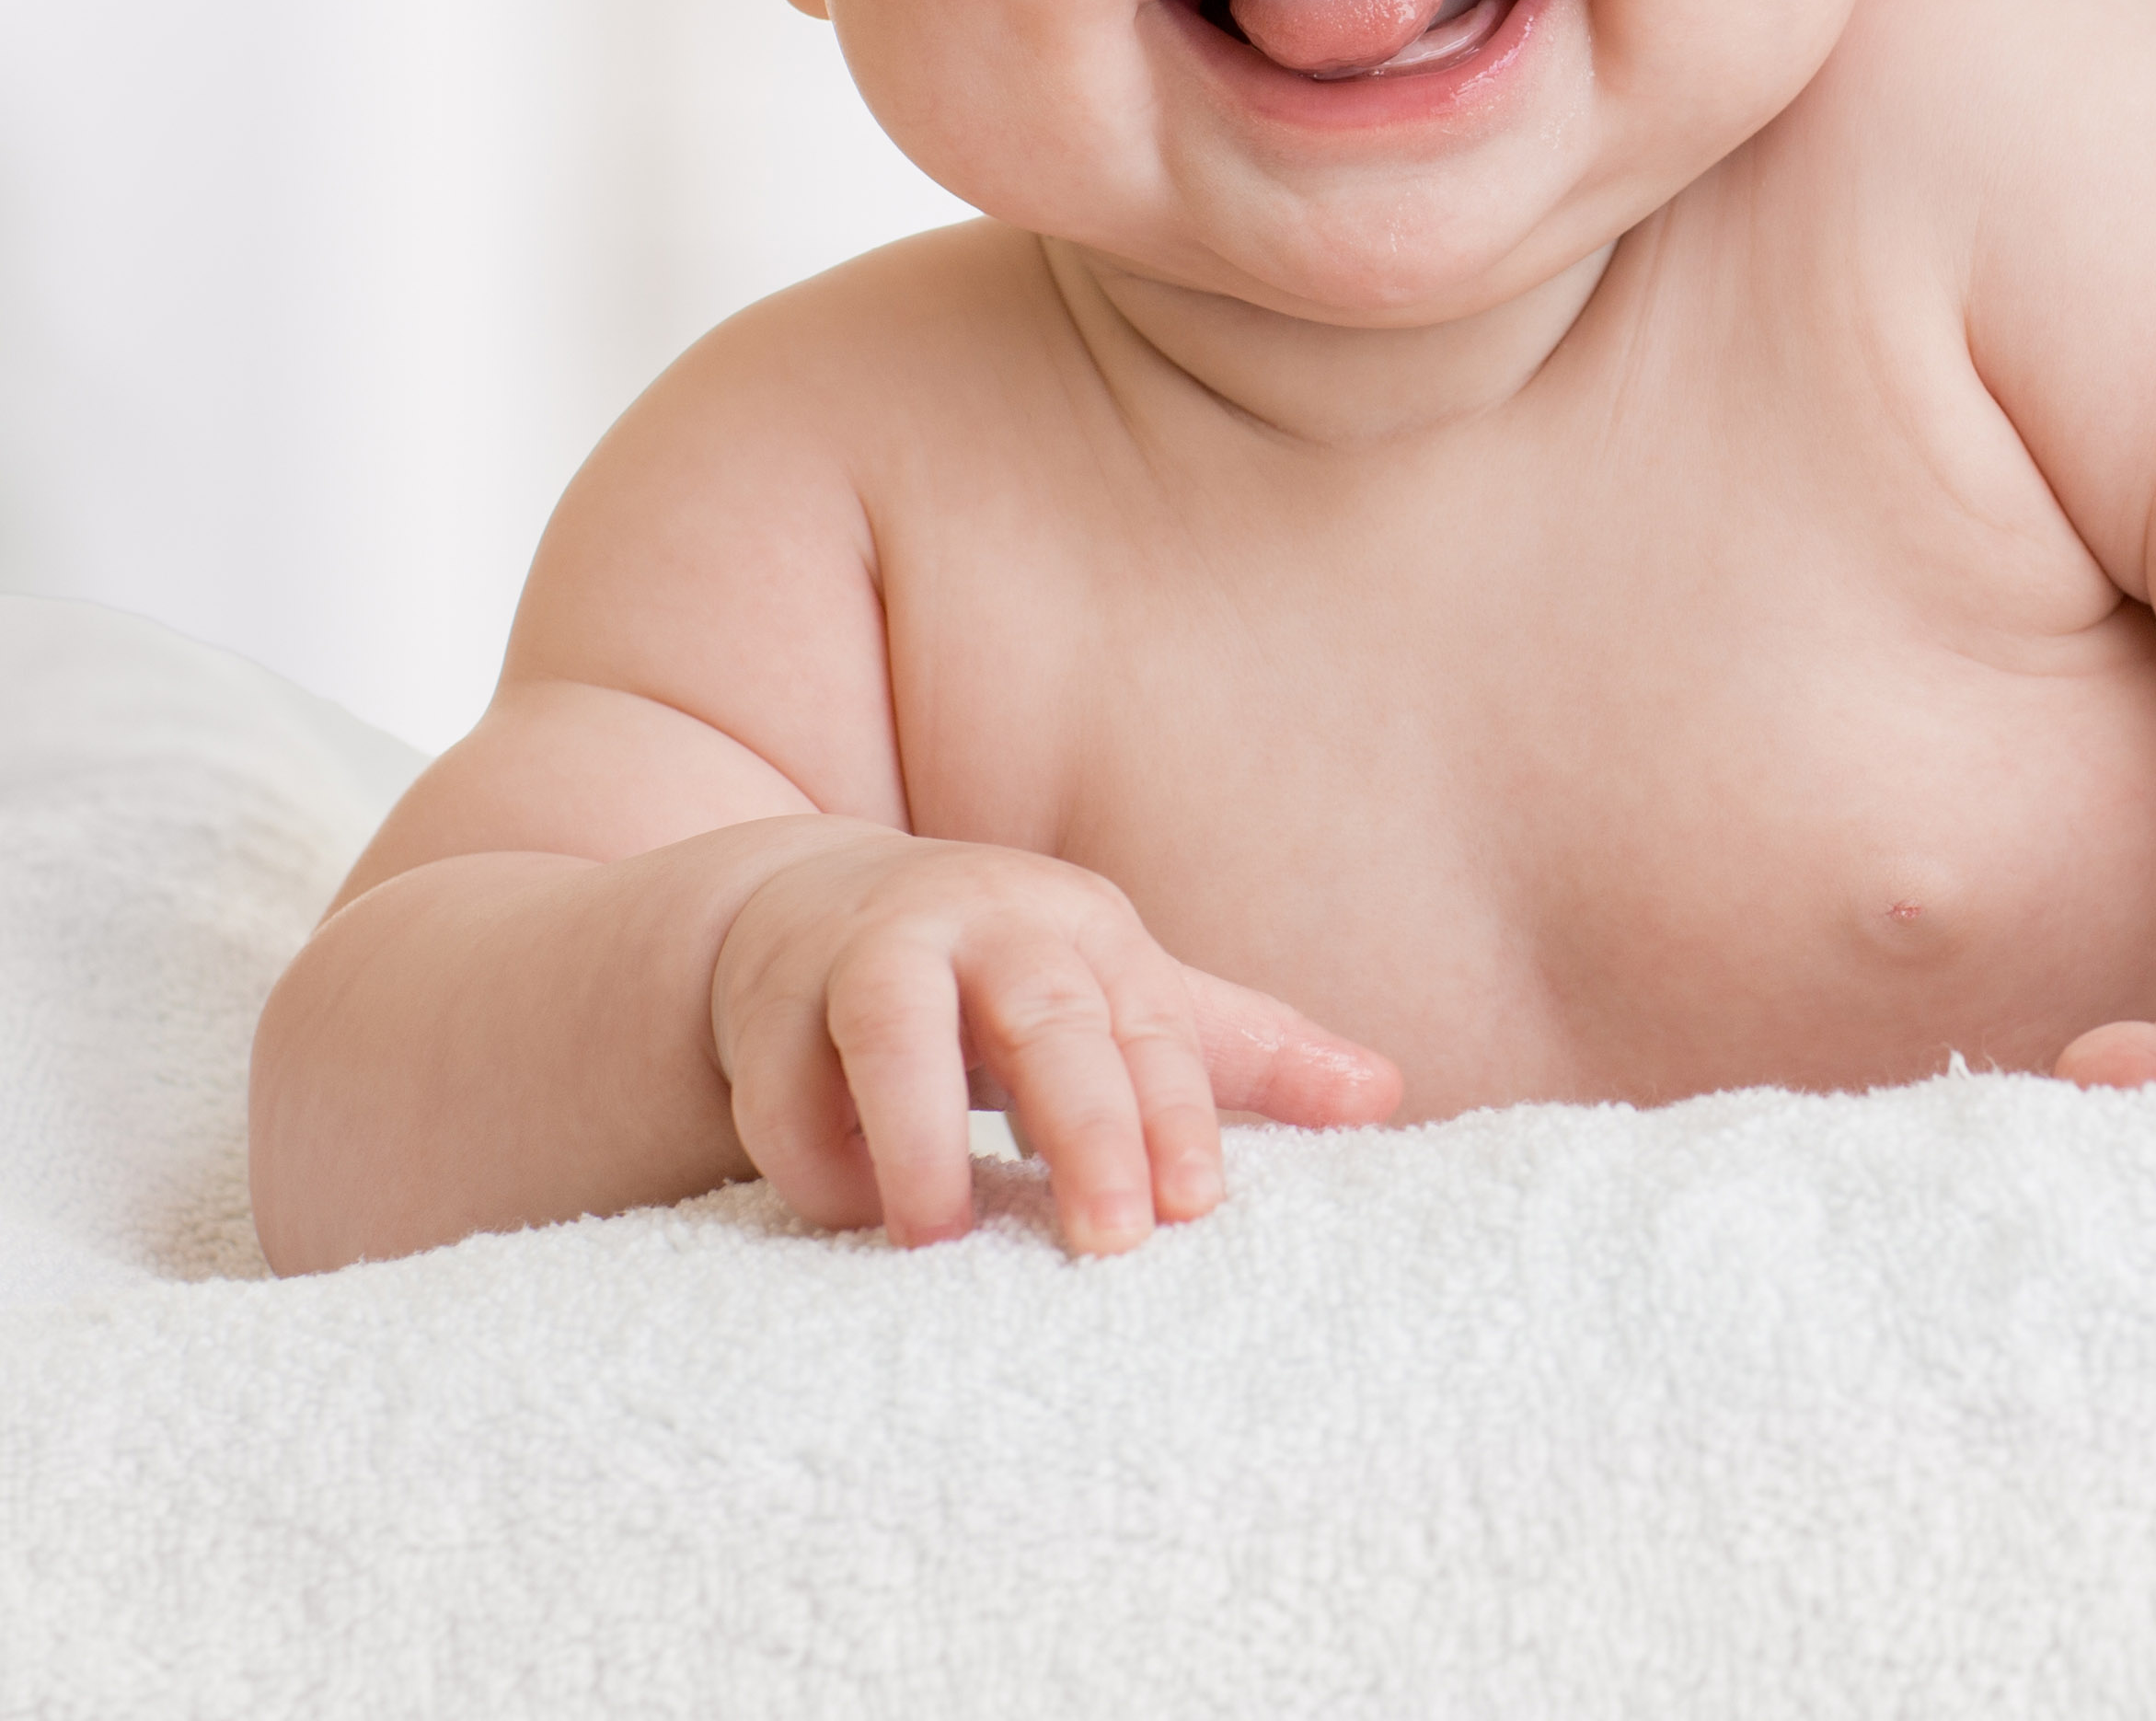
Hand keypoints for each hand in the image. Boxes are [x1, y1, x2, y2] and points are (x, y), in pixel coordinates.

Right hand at [706, 829, 1399, 1253]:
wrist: (815, 914)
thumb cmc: (1006, 980)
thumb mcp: (1124, 997)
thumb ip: (1244, 1052)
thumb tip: (1388, 1095)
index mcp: (1088, 933)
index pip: (1152, 1025)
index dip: (1178, 1115)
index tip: (1200, 1207)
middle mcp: (986, 929)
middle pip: (1047, 1018)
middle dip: (1084, 1124)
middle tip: (1113, 1241)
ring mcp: (869, 956)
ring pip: (893, 1032)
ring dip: (919, 1135)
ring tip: (939, 1238)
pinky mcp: (767, 1007)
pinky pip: (786, 1097)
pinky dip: (816, 1159)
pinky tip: (846, 1207)